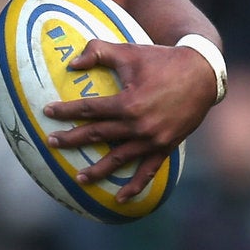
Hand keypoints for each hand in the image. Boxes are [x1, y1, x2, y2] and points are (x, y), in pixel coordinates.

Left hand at [42, 40, 219, 191]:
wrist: (202, 73)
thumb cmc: (162, 60)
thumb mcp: (130, 51)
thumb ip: (99, 52)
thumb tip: (71, 64)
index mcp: (128, 103)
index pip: (88, 110)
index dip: (66, 110)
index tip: (47, 111)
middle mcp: (138, 126)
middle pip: (97, 135)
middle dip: (71, 140)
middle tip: (51, 143)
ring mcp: (152, 140)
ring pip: (118, 159)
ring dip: (97, 170)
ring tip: (78, 177)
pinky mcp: (165, 147)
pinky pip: (147, 171)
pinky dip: (134, 186)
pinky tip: (120, 198)